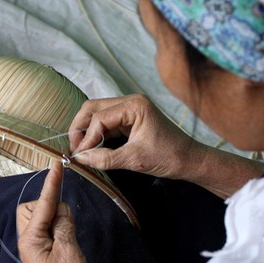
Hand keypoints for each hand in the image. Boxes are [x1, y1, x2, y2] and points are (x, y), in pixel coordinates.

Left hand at [17, 161, 118, 262]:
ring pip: (43, 219)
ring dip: (57, 221)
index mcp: (30, 238)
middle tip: (66, 228)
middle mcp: (28, 241)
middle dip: (51, 209)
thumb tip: (60, 210)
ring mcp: (35, 248)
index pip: (42, 203)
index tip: (56, 165)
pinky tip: (68, 244)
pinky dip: (60, 230)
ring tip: (68, 241)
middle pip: (35, 208)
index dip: (51, 184)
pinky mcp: (44, 254)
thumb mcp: (69, 249)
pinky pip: (49, 231)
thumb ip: (64, 224)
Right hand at [68, 94, 194, 178]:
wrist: (190, 160)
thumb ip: (105, 158)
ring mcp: (130, 109)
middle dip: (80, 128)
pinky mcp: (130, 119)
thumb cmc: (168, 156)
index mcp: (134, 105)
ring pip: (97, 114)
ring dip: (87, 130)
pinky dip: (97, 134)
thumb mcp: (134, 159)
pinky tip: (92, 148)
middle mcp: (130, 102)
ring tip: (81, 150)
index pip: (99, 117)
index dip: (87, 137)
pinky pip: (106, 123)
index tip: (80, 155)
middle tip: (74, 148)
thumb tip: (80, 158)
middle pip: (93, 108)